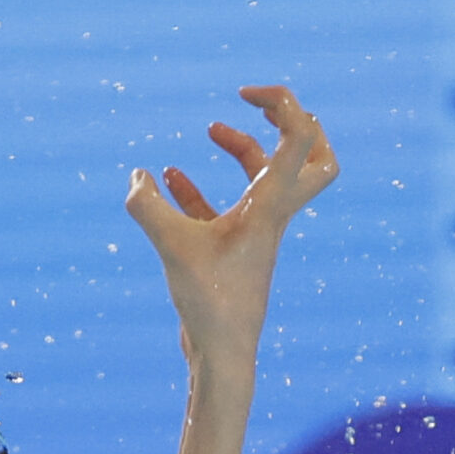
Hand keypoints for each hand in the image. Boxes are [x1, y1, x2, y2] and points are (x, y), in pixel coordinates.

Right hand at [125, 87, 337, 362]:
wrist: (223, 356)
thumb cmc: (209, 305)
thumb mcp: (171, 247)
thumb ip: (147, 207)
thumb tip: (137, 176)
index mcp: (272, 203)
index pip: (302, 134)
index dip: (281, 101)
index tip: (243, 96)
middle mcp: (273, 213)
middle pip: (317, 157)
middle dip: (295, 123)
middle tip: (264, 109)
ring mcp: (256, 232)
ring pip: (268, 177)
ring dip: (244, 147)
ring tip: (211, 129)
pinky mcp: (234, 252)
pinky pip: (226, 207)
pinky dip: (204, 186)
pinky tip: (169, 178)